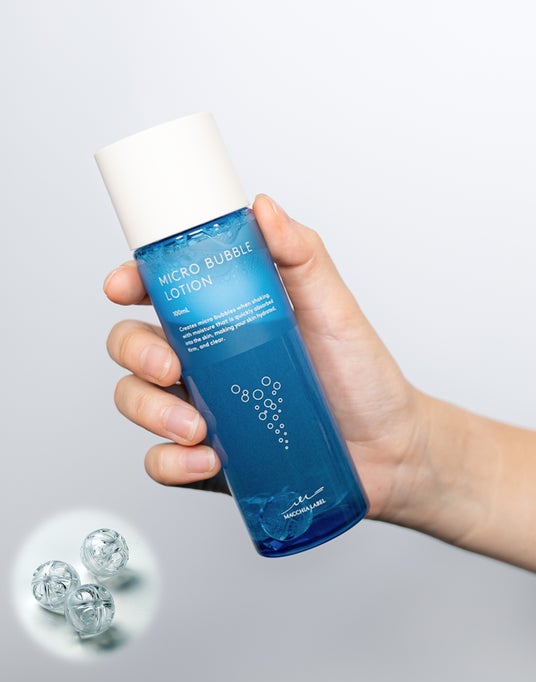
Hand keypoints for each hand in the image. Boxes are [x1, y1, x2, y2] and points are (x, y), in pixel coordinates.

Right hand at [104, 194, 425, 520]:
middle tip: (169, 367)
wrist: (387, 448)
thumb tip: (264, 208)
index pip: (161, 291)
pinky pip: (162, 459)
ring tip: (195, 426)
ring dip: (149, 411)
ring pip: (136, 400)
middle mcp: (206, 359)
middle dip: (135, 353)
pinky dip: (171, 461)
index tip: (122, 285)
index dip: (130, 282)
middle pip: (133, 344)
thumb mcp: (334, 308)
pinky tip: (206, 458)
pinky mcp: (208, 454)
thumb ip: (301, 255)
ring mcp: (203, 407)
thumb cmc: (361, 376)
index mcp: (226, 317)